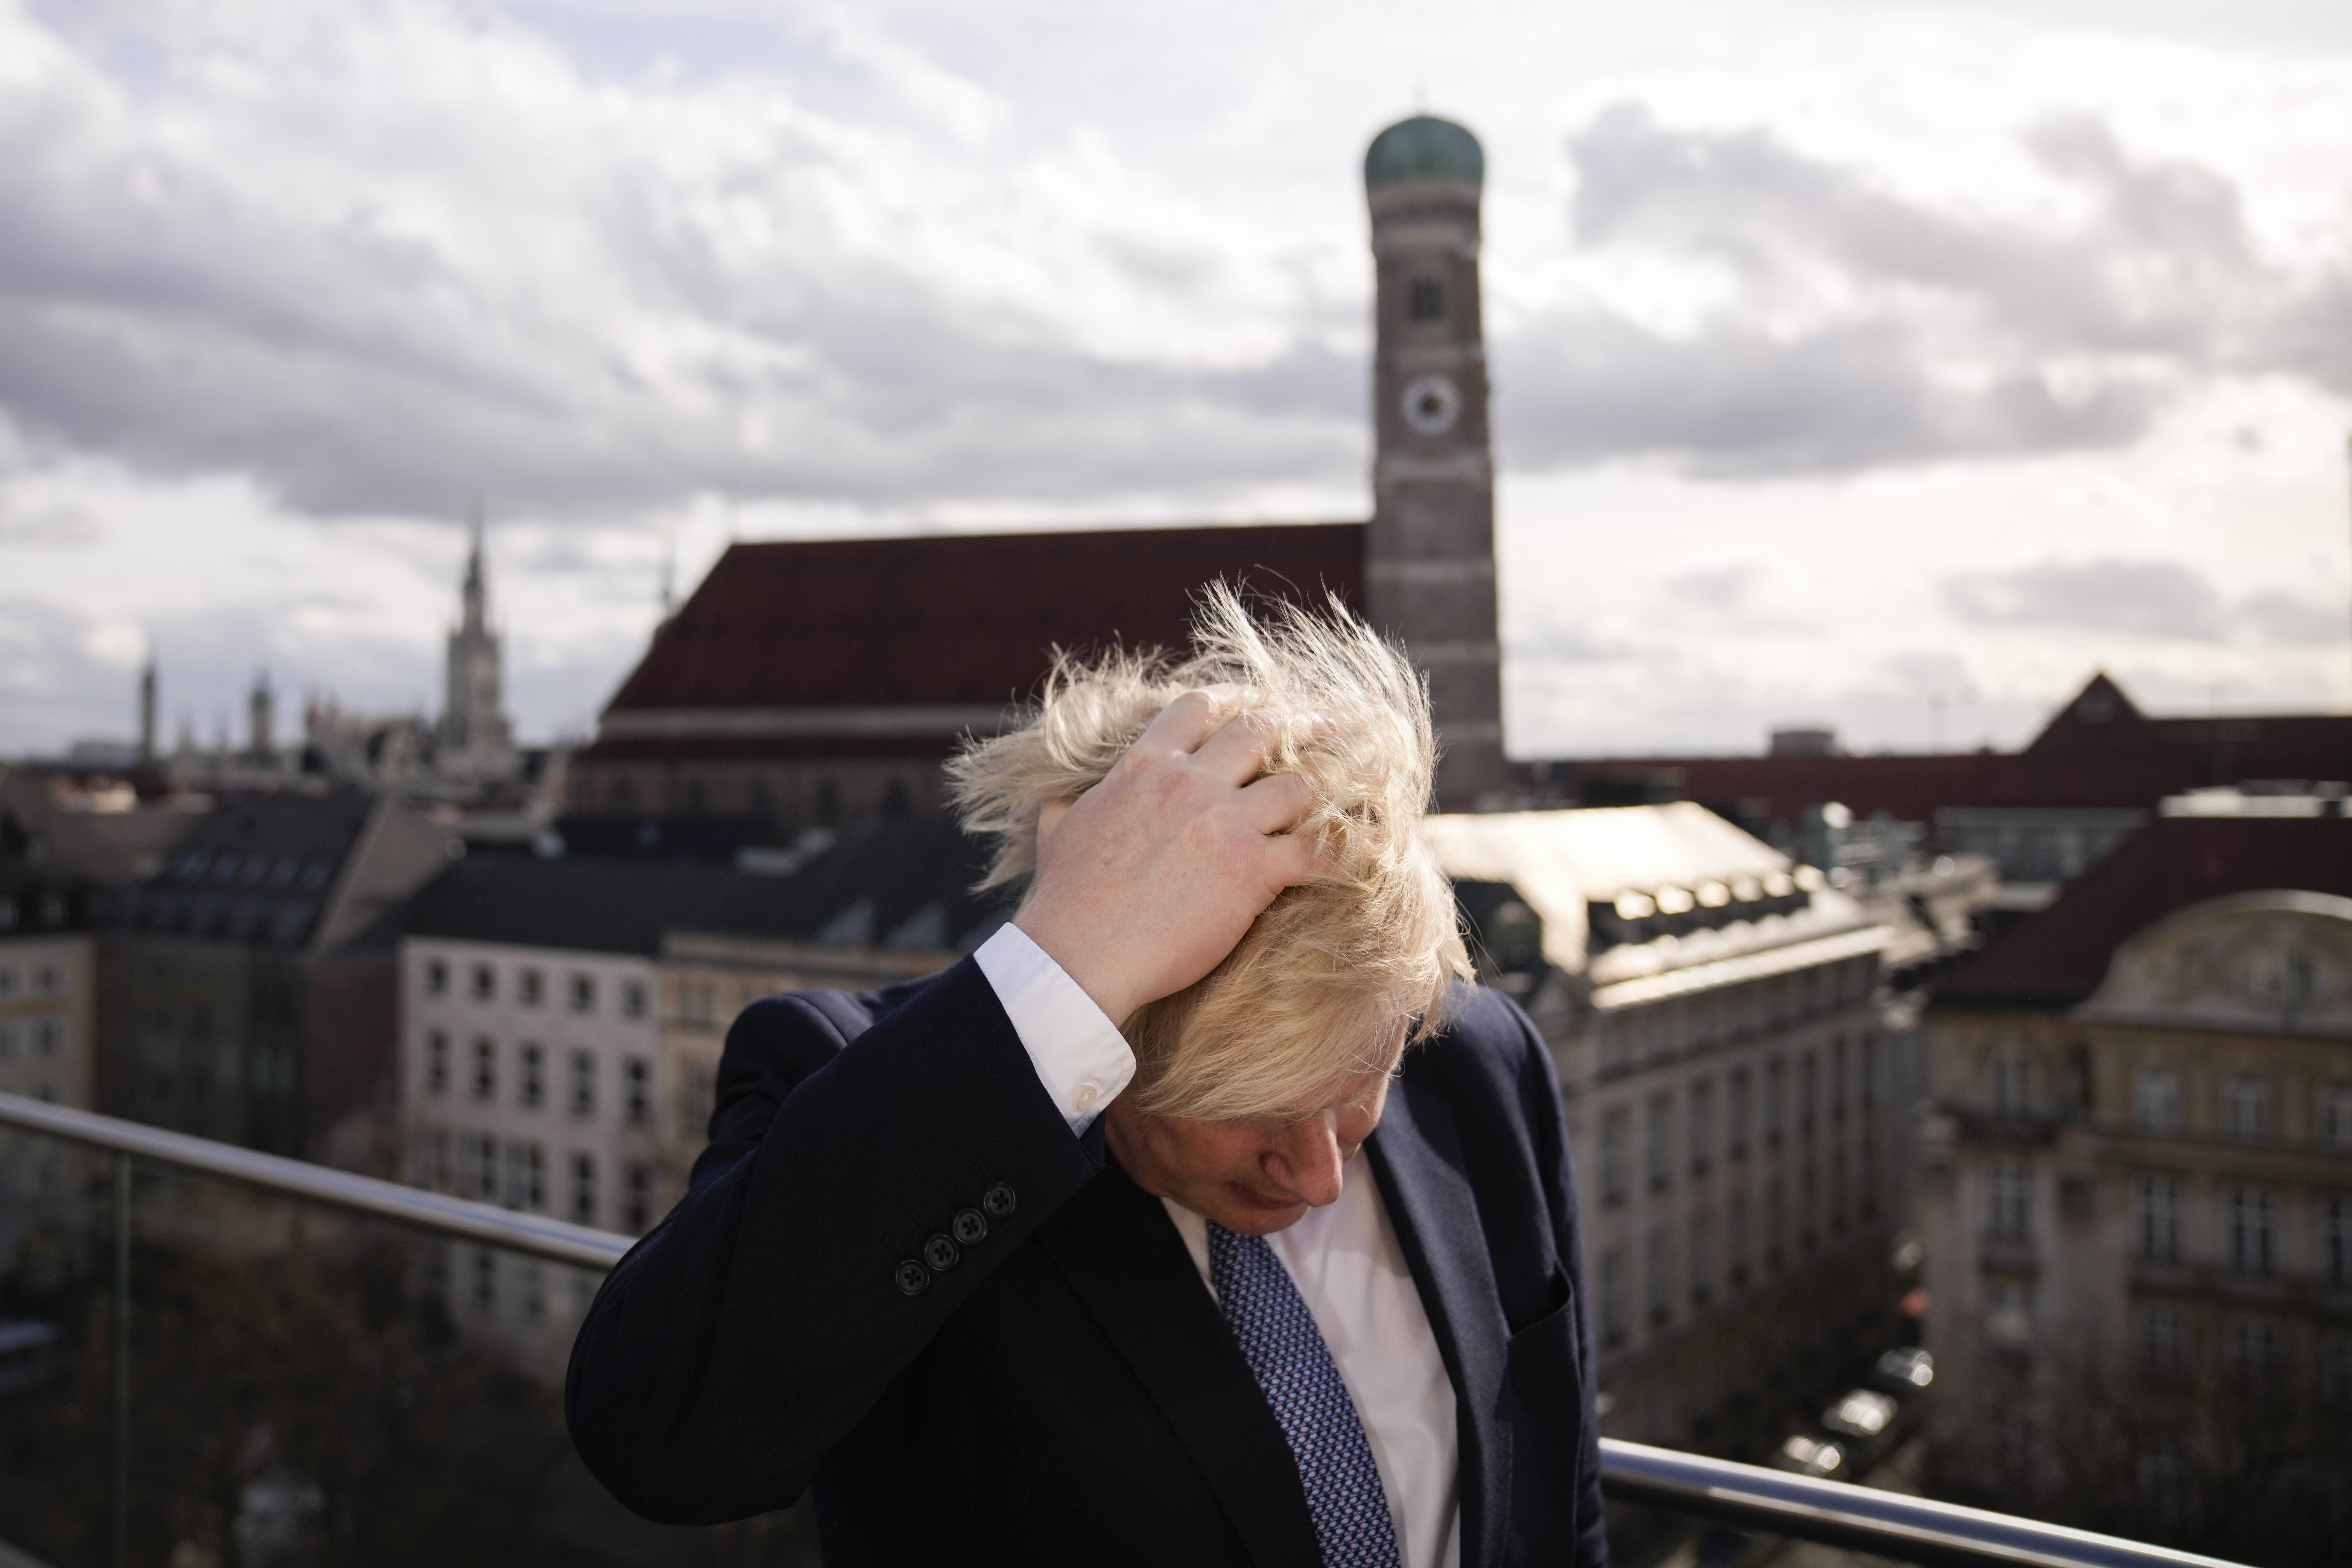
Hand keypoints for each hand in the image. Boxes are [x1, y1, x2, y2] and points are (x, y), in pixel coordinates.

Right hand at [1012, 687, 1318, 1023]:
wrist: (1080, 953)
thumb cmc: (1065, 900)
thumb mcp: (1057, 833)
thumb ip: (1068, 805)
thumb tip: (1060, 799)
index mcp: (1145, 767)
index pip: (1199, 707)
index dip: (1239, 699)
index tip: (1263, 705)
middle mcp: (1190, 783)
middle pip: (1262, 731)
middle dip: (1303, 726)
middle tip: (1331, 731)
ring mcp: (1224, 823)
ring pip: (1300, 783)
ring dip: (1332, 782)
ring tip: (1359, 783)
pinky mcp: (1251, 870)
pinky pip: (1314, 849)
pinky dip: (1338, 848)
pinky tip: (1351, 851)